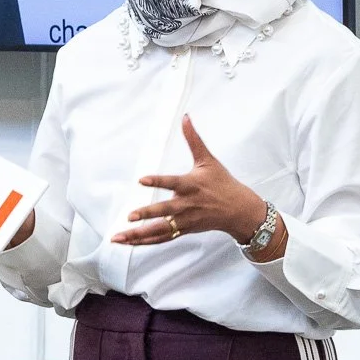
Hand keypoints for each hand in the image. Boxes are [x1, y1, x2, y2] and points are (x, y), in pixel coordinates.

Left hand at [111, 114, 269, 247]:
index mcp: (192, 185)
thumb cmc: (223, 183)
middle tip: (129, 216)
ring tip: (120, 236)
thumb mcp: (208, 159)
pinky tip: (129, 243)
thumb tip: (185, 116)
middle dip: (147, 214)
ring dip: (139, 235)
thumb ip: (193, 139)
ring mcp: (185, 220)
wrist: (239, 210)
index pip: (172, 183)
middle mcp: (187, 204)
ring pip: (160, 229)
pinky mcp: (184, 230)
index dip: (157, 182)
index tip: (141, 180)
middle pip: (165, 211)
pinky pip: (162, 238)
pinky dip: (146, 242)